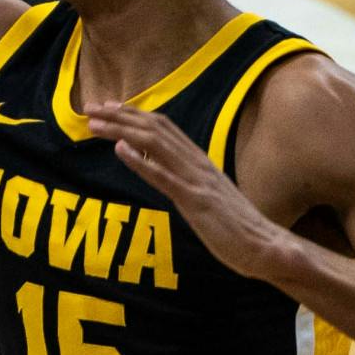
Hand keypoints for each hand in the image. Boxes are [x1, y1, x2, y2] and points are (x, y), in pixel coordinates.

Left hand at [84, 101, 301, 282]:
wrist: (265, 247)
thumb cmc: (237, 227)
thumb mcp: (208, 196)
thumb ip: (187, 180)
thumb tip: (163, 168)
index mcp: (200, 160)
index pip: (163, 126)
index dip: (133, 114)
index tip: (107, 107)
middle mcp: (197, 163)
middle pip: (154, 127)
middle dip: (119, 116)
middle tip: (89, 108)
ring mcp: (196, 180)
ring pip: (154, 143)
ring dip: (120, 131)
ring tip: (94, 124)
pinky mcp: (196, 201)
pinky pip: (164, 176)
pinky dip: (140, 160)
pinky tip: (118, 150)